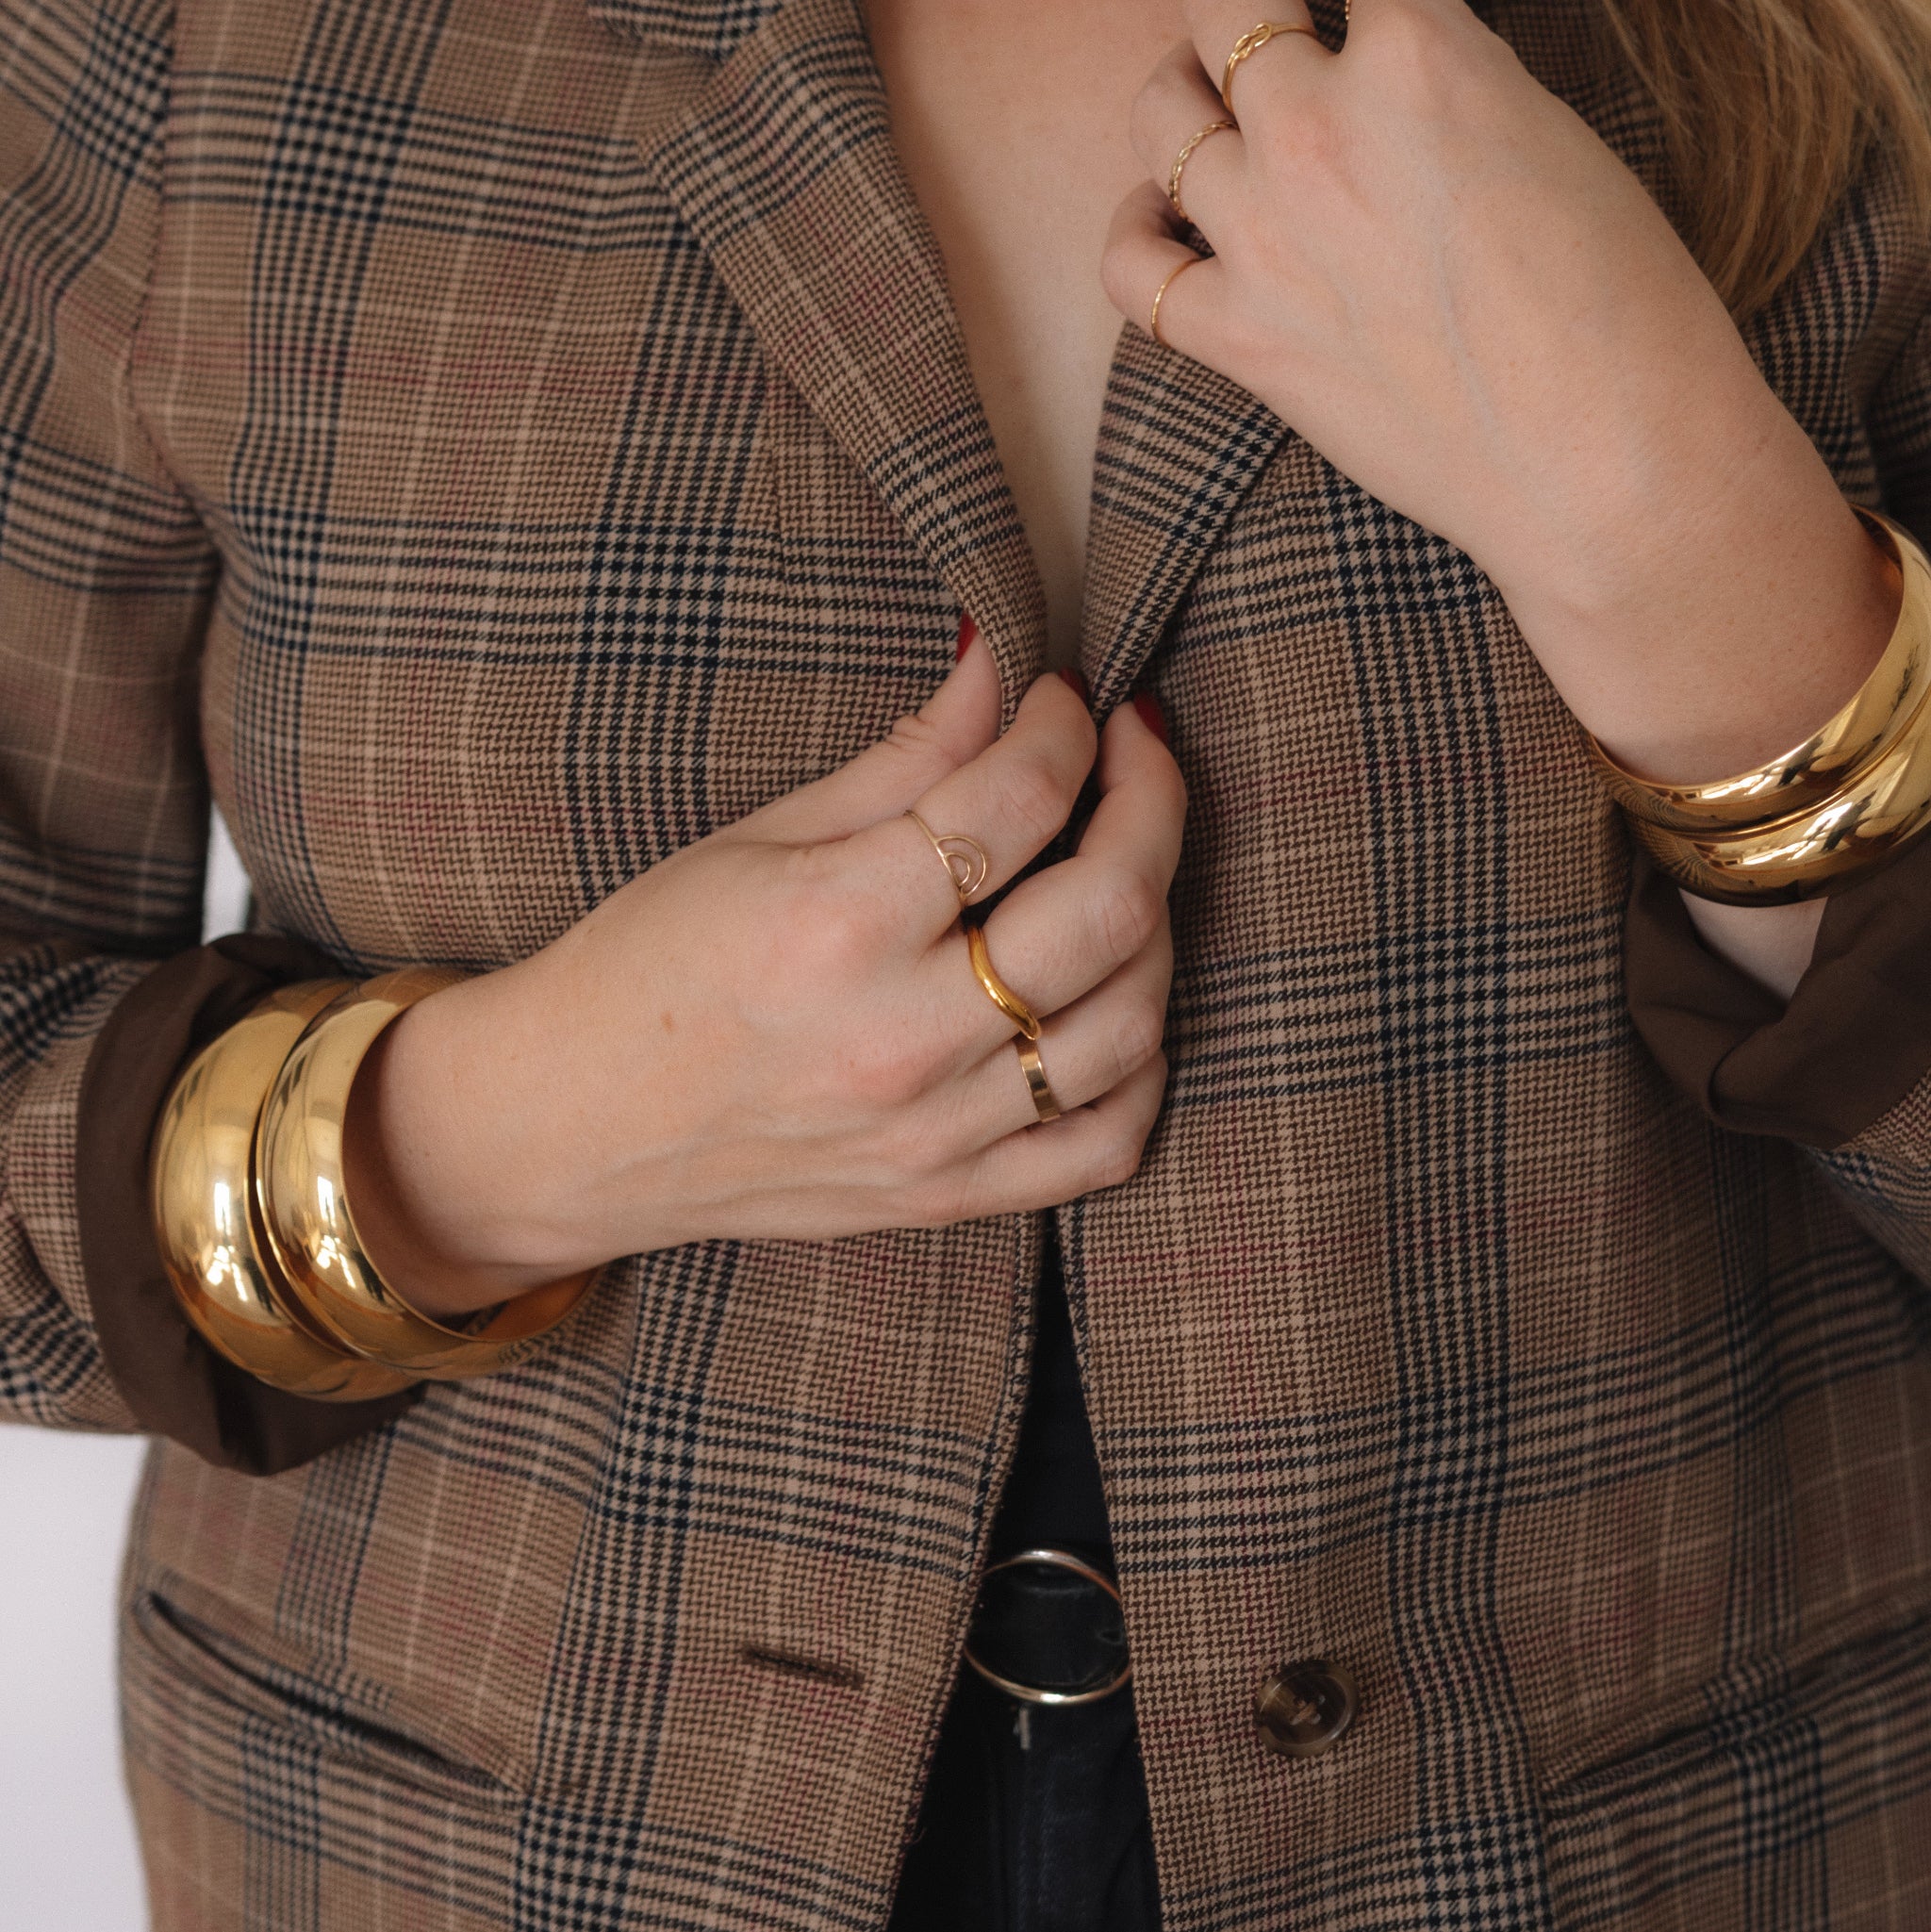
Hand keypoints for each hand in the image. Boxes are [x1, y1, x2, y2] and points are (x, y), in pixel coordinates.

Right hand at [342, 636, 1184, 1315]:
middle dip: (1151, 803)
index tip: (1062, 699)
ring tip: (1118, 871)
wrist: (570, 1126)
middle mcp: (901, 1037)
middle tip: (1130, 756)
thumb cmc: (645, 966)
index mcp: (839, 924)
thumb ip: (903, 759)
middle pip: (1110, 910)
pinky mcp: (947, 1196)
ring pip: (1130, 1024)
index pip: (1020, 798)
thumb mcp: (755, 838)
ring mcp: (933, 1132)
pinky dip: (1139, 1067)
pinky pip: (1105, 1145)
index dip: (1065, 723)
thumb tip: (1001, 670)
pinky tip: (1109, 1003)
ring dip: (1154, 926)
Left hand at [1104, 0, 1895, 781]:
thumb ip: (1439, 83)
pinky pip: (1129, 265)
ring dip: (1189, 111)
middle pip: (1221, 10)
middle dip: (1246, 22)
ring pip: (1161, 117)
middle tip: (1273, 49)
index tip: (1352, 34)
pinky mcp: (1238, 338)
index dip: (1352, 8)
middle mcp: (1319, 127)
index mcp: (1419, 51)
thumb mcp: (1541, 132)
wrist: (1603, 465)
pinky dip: (1135, 233)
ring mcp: (1263, 236)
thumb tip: (1383, 78)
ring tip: (1224, 130)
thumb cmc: (1619, 306)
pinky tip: (1167, 224)